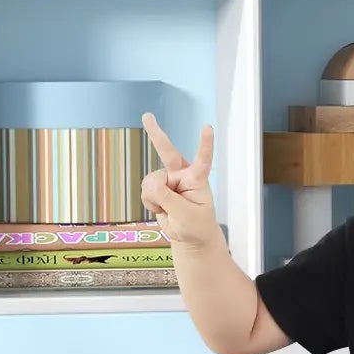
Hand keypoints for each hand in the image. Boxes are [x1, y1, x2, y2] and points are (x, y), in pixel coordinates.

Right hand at [139, 113, 220, 247]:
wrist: (189, 237)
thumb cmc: (195, 225)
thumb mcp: (184, 215)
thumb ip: (166, 197)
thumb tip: (149, 182)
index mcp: (197, 179)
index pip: (202, 159)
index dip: (205, 144)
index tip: (208, 127)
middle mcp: (182, 175)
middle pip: (167, 152)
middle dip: (155, 134)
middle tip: (147, 116)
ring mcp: (168, 180)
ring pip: (151, 181)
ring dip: (154, 197)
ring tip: (167, 209)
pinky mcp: (158, 188)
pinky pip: (145, 191)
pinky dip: (150, 202)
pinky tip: (161, 208)